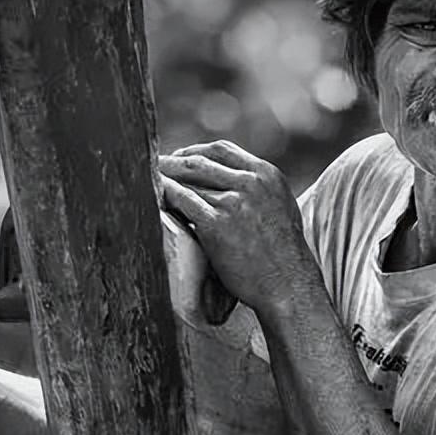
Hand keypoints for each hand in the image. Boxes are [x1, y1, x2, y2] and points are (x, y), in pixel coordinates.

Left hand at [158, 140, 320, 313]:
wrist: (287, 283)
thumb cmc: (284, 253)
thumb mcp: (282, 207)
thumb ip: (258, 190)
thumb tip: (231, 183)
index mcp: (267, 174)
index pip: (222, 150)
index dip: (195, 151)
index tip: (180, 158)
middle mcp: (251, 182)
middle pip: (200, 161)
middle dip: (173, 163)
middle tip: (156, 168)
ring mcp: (233, 202)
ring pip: (189, 180)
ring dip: (166, 178)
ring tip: (148, 182)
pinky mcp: (216, 224)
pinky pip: (182, 200)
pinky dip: (165, 194)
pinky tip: (154, 195)